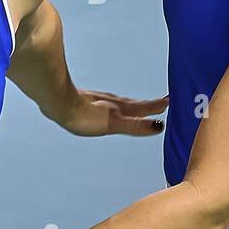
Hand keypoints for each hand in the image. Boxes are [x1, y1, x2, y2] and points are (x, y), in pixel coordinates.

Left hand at [52, 88, 168, 136]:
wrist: (58, 103)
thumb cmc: (83, 115)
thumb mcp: (113, 124)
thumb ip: (135, 126)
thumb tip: (158, 126)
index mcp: (120, 109)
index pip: (144, 108)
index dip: (156, 107)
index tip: (169, 102)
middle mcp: (112, 103)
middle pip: (135, 104)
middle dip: (149, 105)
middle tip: (162, 102)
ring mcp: (99, 101)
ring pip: (122, 102)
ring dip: (133, 105)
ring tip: (139, 106)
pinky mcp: (86, 102)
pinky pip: (107, 103)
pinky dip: (115, 105)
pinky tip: (108, 108)